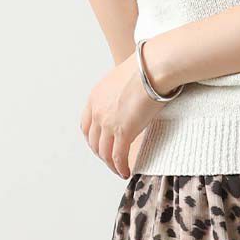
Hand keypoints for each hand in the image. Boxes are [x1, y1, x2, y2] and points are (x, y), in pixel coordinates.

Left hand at [79, 48, 156, 178]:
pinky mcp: (123, 131)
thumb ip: (120, 94)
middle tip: (111, 161)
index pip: (86, 126)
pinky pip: (118, 156)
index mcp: (95, 98)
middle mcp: (97, 111)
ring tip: (119, 170)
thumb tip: (130, 101)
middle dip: (101, 154)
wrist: (153, 68)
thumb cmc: (145, 68)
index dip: (92, 139)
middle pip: (93, 141)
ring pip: (104, 152)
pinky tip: (126, 171)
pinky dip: (120, 167)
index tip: (100, 146)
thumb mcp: (123, 81)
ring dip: (111, 164)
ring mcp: (108, 123)